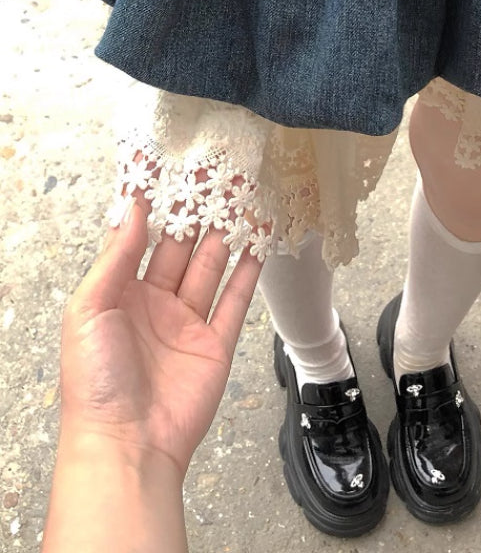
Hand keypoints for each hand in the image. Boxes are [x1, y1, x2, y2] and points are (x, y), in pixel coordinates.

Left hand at [59, 199, 262, 477]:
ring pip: (211, 267)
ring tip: (242, 198)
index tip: (166, 168)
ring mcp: (186, 323)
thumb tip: (132, 208)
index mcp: (117, 294)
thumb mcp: (89, 310)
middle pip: (180, 246)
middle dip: (197, 210)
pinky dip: (248, 272)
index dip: (151, 203)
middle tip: (215, 174)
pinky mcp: (215, 344)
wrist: (127, 444)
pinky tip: (258, 244)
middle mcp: (153, 303)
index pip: (137, 236)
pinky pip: (235, 301)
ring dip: (226, 233)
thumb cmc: (95, 384)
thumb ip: (116, 257)